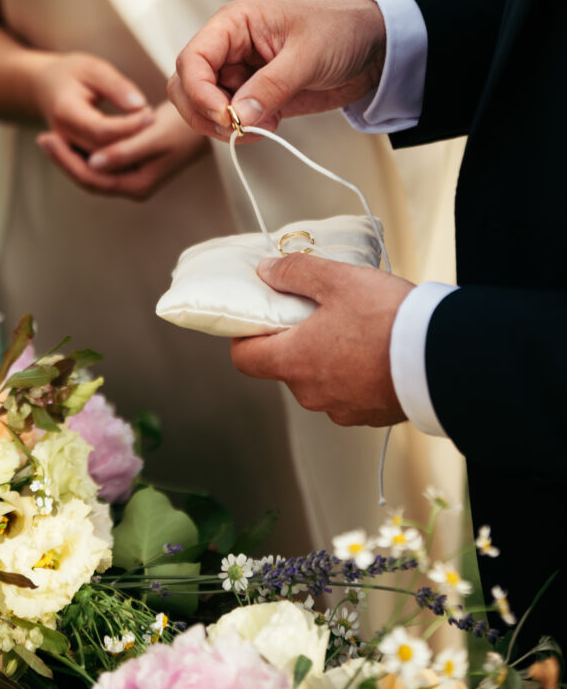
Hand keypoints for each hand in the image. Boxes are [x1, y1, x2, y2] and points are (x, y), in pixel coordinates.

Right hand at [33, 52, 153, 192]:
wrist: (45, 88)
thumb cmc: (72, 74)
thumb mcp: (93, 68)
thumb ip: (116, 86)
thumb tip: (140, 106)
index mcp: (64, 113)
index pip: (100, 131)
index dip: (128, 127)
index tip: (151, 114)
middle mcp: (62, 138)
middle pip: (102, 156)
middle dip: (131, 145)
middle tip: (156, 128)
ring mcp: (67, 151)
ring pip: (101, 170)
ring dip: (129, 159)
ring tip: (152, 138)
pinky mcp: (75, 158)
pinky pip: (99, 171)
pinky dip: (120, 164)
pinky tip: (142, 151)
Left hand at [40, 100, 207, 199]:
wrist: (207, 121)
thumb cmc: (185, 126)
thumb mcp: (154, 135)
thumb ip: (124, 151)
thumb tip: (93, 163)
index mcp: (138, 184)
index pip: (91, 178)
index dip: (66, 160)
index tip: (47, 137)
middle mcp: (134, 186)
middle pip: (88, 179)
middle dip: (64, 160)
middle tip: (42, 137)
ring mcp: (133, 177)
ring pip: (92, 172)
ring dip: (71, 156)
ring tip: (51, 137)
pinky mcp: (133, 165)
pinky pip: (101, 163)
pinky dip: (84, 152)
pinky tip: (72, 136)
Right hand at [168, 0, 385, 140]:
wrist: (372, 50)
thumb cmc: (340, 32)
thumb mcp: (308, 56)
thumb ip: (271, 86)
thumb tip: (238, 116)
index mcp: (233, 24)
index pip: (191, 60)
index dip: (199, 92)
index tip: (226, 116)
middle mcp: (227, 49)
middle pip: (187, 87)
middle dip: (206, 113)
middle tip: (238, 128)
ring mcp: (238, 74)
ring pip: (204, 108)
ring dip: (226, 126)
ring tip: (264, 124)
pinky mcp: (252, 97)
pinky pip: (230, 120)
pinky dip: (243, 131)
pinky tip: (272, 123)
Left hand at [231, 255, 413, 426]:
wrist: (443, 358)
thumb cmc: (387, 318)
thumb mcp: (338, 280)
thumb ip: (296, 272)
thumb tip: (267, 273)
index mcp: (295, 361)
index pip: (245, 358)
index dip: (246, 335)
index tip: (259, 317)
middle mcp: (312, 393)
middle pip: (285, 366)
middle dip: (295, 339)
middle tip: (317, 311)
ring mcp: (342, 409)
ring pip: (319, 380)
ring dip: (327, 357)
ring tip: (355, 327)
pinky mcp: (370, 416)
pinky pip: (349, 393)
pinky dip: (354, 373)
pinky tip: (376, 350)